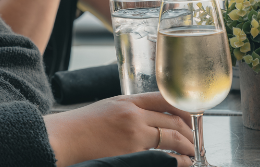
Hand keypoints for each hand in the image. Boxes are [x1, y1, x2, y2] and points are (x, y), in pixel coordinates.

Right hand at [43, 93, 195, 166]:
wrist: (64, 139)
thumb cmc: (81, 126)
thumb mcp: (107, 108)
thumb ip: (128, 110)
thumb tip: (151, 119)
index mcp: (126, 100)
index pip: (163, 99)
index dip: (182, 109)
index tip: (191, 117)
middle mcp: (133, 115)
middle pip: (172, 119)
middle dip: (190, 131)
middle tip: (195, 140)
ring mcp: (134, 134)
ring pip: (172, 136)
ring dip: (187, 146)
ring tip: (192, 153)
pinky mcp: (132, 153)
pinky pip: (163, 155)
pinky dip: (177, 160)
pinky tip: (182, 163)